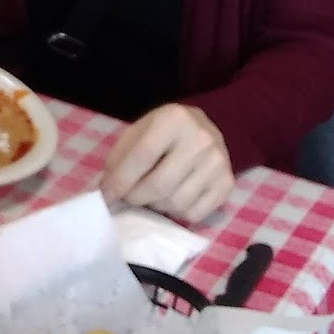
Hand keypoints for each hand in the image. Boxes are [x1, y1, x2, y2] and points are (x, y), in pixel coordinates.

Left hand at [101, 104, 233, 223]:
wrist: (202, 129)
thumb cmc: (162, 132)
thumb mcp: (138, 132)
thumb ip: (120, 158)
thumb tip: (107, 190)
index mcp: (174, 119)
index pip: (142, 156)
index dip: (120, 180)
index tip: (105, 196)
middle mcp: (201, 139)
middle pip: (159, 185)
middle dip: (135, 197)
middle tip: (127, 197)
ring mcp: (218, 163)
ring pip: (176, 203)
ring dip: (156, 206)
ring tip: (151, 194)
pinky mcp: (227, 184)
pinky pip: (194, 214)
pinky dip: (176, 213)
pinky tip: (173, 197)